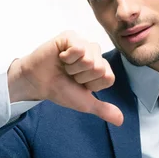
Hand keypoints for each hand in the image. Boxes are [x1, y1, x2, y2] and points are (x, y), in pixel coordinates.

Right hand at [7, 30, 122, 125]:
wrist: (38, 84)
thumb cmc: (59, 89)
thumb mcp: (84, 103)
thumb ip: (103, 109)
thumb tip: (120, 121)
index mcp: (101, 67)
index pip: (108, 78)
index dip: (92, 85)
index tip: (79, 83)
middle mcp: (95, 53)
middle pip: (100, 69)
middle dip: (81, 77)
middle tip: (69, 74)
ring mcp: (83, 43)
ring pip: (90, 60)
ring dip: (73, 69)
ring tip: (64, 67)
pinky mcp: (71, 36)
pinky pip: (79, 49)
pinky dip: (67, 58)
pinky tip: (60, 57)